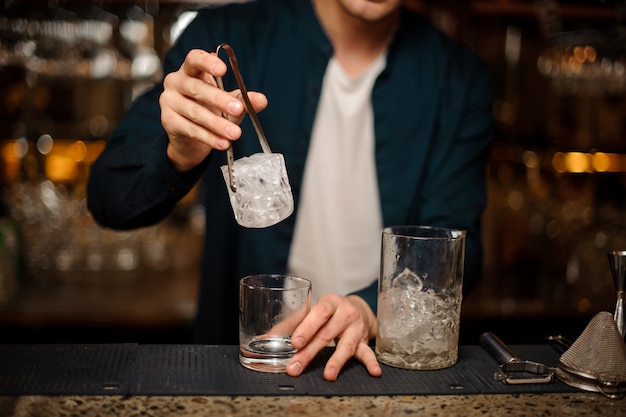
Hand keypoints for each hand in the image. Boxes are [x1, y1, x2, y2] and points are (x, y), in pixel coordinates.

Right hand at [159, 49, 267, 172]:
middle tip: (238, 109)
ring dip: (217, 123)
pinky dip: (209, 137)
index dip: (207, 62)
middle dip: (219, 99)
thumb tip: (262, 100)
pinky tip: (223, 143)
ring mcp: (169, 102)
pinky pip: (191, 129)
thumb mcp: (229, 103)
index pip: (194, 59)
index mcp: (190, 70)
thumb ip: (243, 100)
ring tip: (235, 133)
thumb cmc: (209, 110)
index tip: (223, 69)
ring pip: (195, 112)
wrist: (191, 138)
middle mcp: (176, 82)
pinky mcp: (168, 121)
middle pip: (196, 88)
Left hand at [286, 294, 381, 380]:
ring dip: (336, 361)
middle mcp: (345, 313)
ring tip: (328, 374)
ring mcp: (356, 328)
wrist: (356, 308)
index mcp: (330, 302)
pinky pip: (367, 352)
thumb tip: (264, 338)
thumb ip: (291, 324)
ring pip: (345, 346)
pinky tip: (374, 371)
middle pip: (327, 334)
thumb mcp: (312, 311)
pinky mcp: (364, 341)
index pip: (319, 313)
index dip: (307, 327)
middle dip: (310, 352)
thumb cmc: (328, 312)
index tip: (295, 342)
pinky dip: (371, 362)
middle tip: (296, 366)